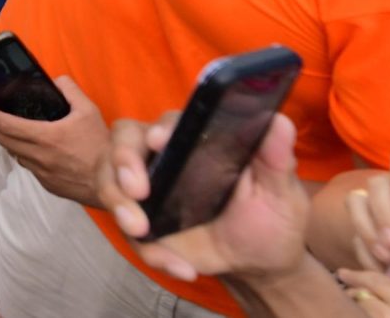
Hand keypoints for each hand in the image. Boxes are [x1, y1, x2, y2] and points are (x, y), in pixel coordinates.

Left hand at [0, 77, 109, 204]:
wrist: (114, 182)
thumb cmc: (100, 145)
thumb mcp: (88, 110)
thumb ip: (69, 90)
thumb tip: (56, 80)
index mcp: (45, 136)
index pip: (5, 124)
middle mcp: (38, 156)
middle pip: (3, 140)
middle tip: (3, 117)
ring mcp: (41, 173)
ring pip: (15, 155)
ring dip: (14, 143)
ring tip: (22, 133)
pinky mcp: (48, 185)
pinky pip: (30, 168)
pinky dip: (29, 157)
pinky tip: (41, 152)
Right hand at [102, 110, 308, 284]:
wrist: (259, 265)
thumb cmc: (271, 218)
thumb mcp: (280, 192)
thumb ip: (276, 159)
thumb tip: (280, 121)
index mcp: (197, 140)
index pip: (169, 122)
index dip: (159, 129)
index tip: (159, 141)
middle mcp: (165, 156)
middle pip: (123, 140)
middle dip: (121, 161)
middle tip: (136, 190)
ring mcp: (147, 186)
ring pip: (108, 177)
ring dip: (117, 202)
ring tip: (140, 231)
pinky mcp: (141, 220)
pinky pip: (126, 228)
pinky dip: (150, 250)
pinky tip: (181, 267)